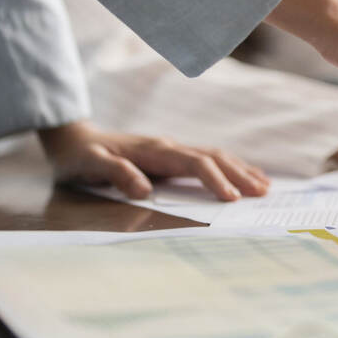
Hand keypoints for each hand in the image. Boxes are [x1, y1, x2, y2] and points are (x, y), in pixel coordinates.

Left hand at [38, 121, 269, 201]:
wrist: (73, 139)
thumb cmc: (80, 157)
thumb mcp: (89, 166)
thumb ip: (116, 174)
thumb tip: (145, 189)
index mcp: (154, 151)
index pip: (194, 163)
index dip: (215, 180)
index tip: (232, 198)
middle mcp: (168, 146)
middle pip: (213, 157)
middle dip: (239, 174)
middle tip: (263, 193)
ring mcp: (171, 149)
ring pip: (214, 155)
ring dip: (239, 169)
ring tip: (264, 185)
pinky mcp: (170, 155)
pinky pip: (206, 158)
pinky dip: (229, 166)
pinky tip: (241, 174)